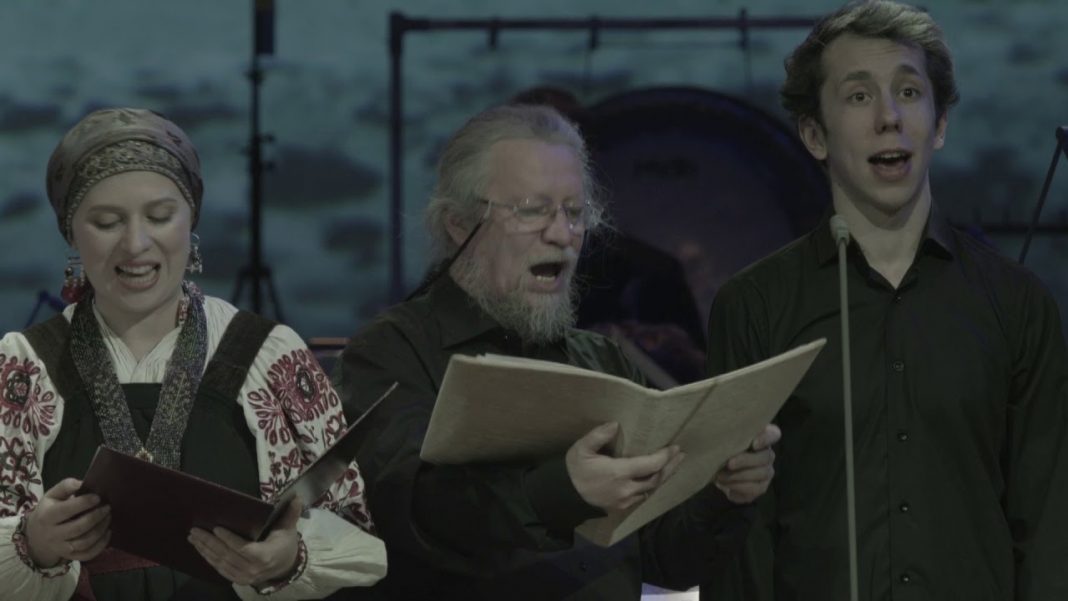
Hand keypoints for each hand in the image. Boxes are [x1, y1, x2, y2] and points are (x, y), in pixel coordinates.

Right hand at [24, 478, 110, 567]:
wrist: (37, 536)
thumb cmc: (49, 510)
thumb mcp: (52, 495)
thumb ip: (65, 486)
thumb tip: (81, 483)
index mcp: (47, 516)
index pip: (66, 510)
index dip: (84, 503)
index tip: (98, 497)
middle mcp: (53, 534)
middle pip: (78, 528)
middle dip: (96, 517)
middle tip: (108, 507)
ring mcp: (61, 548)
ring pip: (84, 543)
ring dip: (101, 530)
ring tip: (109, 517)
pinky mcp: (70, 557)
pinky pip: (87, 555)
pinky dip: (101, 545)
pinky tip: (108, 533)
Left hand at [189, 498, 302, 586]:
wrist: (285, 567)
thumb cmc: (284, 544)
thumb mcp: (288, 529)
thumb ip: (290, 514)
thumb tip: (296, 497)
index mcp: (265, 556)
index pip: (243, 549)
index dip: (229, 540)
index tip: (216, 528)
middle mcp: (252, 569)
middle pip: (226, 556)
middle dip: (209, 542)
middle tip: (195, 530)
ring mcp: (243, 576)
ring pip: (220, 563)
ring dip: (204, 550)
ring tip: (193, 537)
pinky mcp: (237, 580)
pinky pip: (220, 569)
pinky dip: (208, 559)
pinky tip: (200, 549)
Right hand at [566, 422, 684, 511]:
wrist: (565, 496)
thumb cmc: (574, 470)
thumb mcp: (581, 449)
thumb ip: (598, 436)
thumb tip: (615, 424)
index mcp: (618, 473)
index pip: (649, 465)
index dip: (664, 457)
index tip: (674, 447)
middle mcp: (626, 489)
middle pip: (656, 479)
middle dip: (670, 467)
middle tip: (680, 455)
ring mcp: (625, 500)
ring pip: (651, 489)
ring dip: (663, 477)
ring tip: (673, 465)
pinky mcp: (622, 507)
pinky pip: (642, 496)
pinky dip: (652, 485)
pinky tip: (656, 477)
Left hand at [715, 424, 780, 503]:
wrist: (719, 472)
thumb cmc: (723, 450)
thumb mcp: (725, 440)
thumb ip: (729, 436)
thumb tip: (720, 435)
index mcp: (762, 437)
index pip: (773, 434)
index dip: (766, 439)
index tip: (754, 444)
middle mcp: (768, 454)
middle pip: (766, 457)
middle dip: (745, 461)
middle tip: (729, 463)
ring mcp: (767, 471)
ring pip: (761, 474)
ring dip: (739, 475)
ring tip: (720, 475)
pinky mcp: (761, 487)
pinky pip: (755, 488)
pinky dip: (738, 486)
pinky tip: (725, 483)